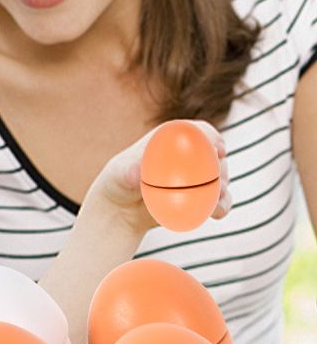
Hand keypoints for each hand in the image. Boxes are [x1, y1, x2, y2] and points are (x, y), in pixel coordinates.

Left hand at [88, 120, 231, 235]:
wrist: (122, 208)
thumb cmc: (118, 182)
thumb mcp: (119, 175)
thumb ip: (129, 172)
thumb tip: (137, 174)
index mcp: (172, 138)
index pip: (196, 130)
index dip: (211, 135)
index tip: (217, 149)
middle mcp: (188, 154)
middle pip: (214, 155)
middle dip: (222, 167)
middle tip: (218, 182)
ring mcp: (196, 174)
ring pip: (220, 178)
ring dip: (224, 188)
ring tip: (216, 203)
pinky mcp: (200, 195)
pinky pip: (217, 199)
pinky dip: (221, 205)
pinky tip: (217, 213)